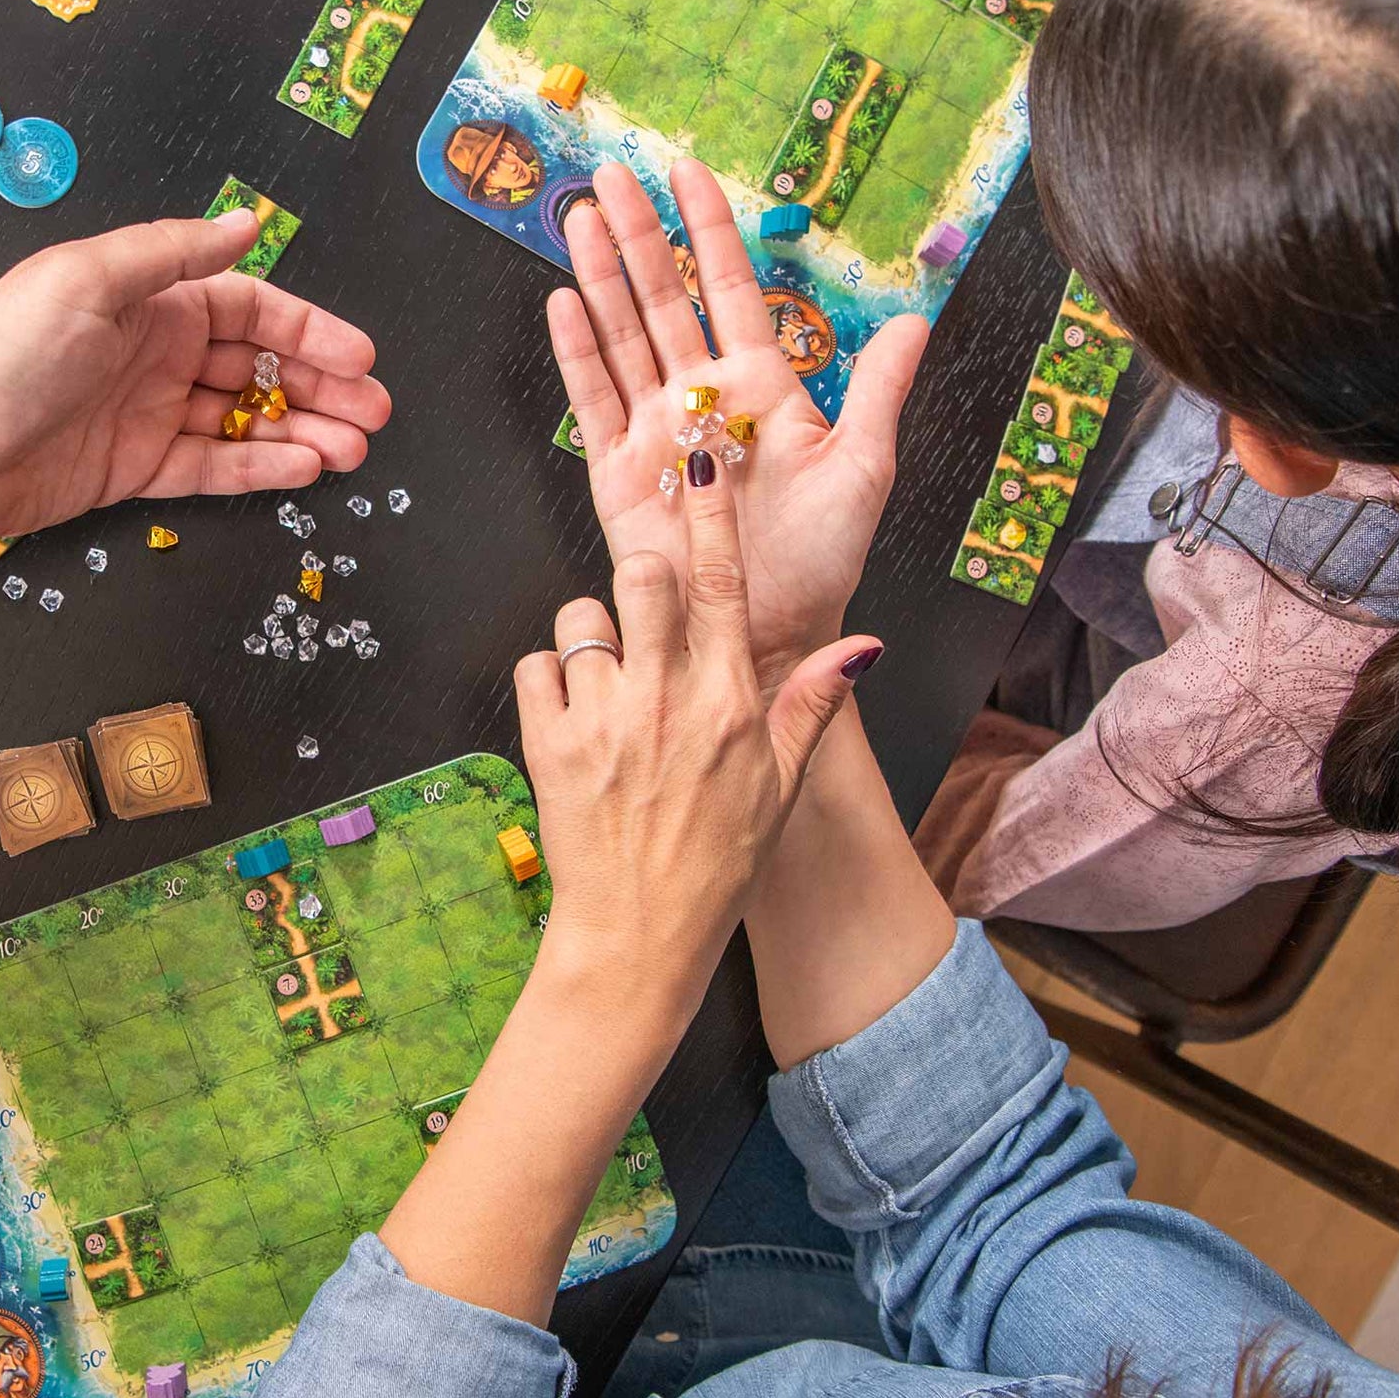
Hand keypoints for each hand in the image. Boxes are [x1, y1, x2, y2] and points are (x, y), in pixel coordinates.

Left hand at [0, 209, 389, 542]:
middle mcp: (154, 353)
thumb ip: (171, 252)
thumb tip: (244, 223)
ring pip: (245, 419)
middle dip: (321, 386)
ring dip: (304, 430)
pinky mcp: (135, 469)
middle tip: (375, 413)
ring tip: (354, 450)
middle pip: (258, 366)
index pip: (250, 309)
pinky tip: (304, 469)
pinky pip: (214, 466)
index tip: (360, 356)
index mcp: (147, 301)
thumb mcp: (87, 280)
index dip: (309, 331)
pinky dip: (261, 467)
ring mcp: (148, 412)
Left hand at [514, 442, 881, 998]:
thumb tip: (861, 644)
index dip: (712, 516)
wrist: (639, 934)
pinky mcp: (548, 743)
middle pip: (643, 576)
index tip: (703, 463)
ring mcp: (602, 719)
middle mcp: (665, 699)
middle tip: (646, 607)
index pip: (723, 585)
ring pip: (582, 618)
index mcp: (728, 703)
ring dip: (594, 635)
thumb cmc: (714, 862)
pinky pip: (537, 665)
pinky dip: (552, 679)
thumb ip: (812, 704)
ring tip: (610, 685)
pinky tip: (574, 715)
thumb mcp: (780, 785)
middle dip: (642, 573)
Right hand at [549, 160, 924, 690]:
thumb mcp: (865, 468)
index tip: (688, 172)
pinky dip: (578, 353)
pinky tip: (563, 304)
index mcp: (761, 385)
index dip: (707, 229)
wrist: (770, 630)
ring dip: (600, 277)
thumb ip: (881, 391)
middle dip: (638, 236)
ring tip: (579, 219)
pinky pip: (594, 401)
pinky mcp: (619, 471)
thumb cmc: (821, 559)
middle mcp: (702, 396)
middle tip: (612, 176)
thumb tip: (914, 320)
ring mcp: (656, 430)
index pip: (728, 288)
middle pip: (662, 298)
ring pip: (622, 337)